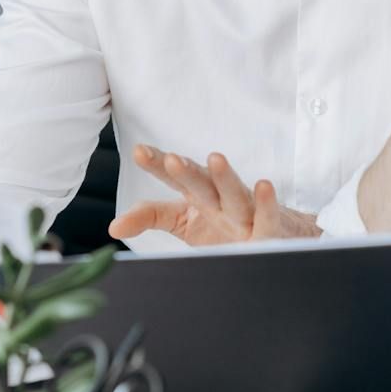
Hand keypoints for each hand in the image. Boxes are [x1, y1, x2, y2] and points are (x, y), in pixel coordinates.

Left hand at [106, 146, 321, 245]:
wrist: (278, 239)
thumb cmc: (227, 227)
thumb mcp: (184, 221)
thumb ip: (151, 216)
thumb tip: (112, 227)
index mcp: (199, 196)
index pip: (175, 179)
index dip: (158, 165)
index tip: (139, 151)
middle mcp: (221, 200)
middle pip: (202, 184)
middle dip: (188, 171)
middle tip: (172, 159)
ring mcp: (245, 214)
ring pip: (235, 195)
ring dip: (226, 178)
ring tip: (215, 158)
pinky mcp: (269, 230)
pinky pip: (267, 217)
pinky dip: (266, 203)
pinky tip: (264, 185)